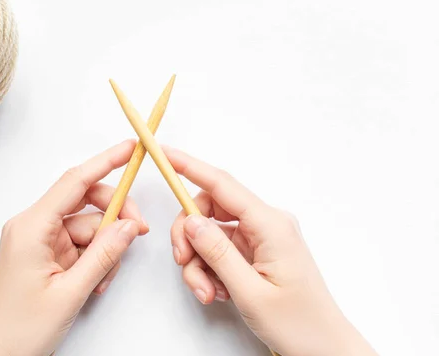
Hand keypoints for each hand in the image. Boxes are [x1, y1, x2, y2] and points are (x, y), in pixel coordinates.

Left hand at [0, 140, 148, 355]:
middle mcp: (33, 226)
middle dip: (115, 217)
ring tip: (101, 281)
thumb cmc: (20, 330)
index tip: (131, 149)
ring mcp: (39, 239)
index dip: (105, 162)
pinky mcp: (45, 253)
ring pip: (88, 227)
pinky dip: (95, 258)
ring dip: (104, 249)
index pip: (74, 182)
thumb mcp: (71, 293)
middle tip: (139, 232)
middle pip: (86, 203)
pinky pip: (80, 243)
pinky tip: (94, 282)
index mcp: (31, 228)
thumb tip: (130, 225)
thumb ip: (104, 255)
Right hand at [165, 146, 377, 355]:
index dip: (189, 166)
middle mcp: (266, 223)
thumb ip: (218, 253)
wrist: (325, 349)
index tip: (164, 153)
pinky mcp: (256, 252)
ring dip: (199, 261)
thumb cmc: (298, 324)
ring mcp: (261, 238)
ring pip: (211, 233)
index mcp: (270, 225)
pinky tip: (218, 292)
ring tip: (206, 292)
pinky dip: (210, 269)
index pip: (222, 185)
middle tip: (182, 262)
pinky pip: (220, 250)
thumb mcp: (250, 292)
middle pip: (209, 209)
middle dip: (188, 235)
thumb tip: (191, 221)